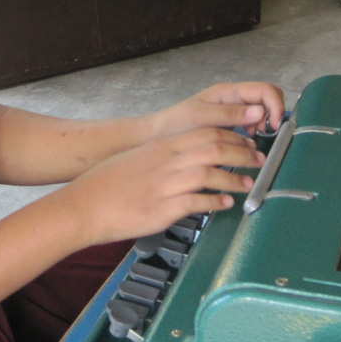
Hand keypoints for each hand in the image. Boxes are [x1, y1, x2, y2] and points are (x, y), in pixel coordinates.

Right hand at [53, 127, 266, 246]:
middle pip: (214, 149)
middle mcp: (165, 162)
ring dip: (234, 179)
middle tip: (257, 162)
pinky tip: (226, 204)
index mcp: (161, 147)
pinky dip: (216, 202)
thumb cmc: (105, 185)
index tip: (246, 144)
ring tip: (248, 185)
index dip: (232, 138)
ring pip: (210, 173)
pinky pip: (197, 202)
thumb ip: (163, 157)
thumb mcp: (137, 160)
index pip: (205, 133)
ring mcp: (164, 185)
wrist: (83, 206)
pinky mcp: (162, 209)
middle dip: (242, 154)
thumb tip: (187, 159)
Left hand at [153, 82, 285, 139]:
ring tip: (253, 138)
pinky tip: (247, 141)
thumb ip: (230, 114)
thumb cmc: (176, 124)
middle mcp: (233, 98)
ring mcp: (232, 111)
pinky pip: (253, 123)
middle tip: (264, 132)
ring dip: (265, 123)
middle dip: (273, 113)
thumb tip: (260, 112)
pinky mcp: (230, 125)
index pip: (264, 90)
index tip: (273, 126)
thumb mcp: (202, 118)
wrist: (158, 136)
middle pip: (267, 97)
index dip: (275, 105)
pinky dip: (257, 131)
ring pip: (262, 110)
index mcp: (228, 92)